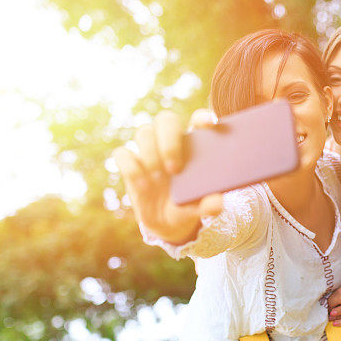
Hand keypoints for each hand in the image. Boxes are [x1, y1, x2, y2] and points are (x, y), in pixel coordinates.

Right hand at [112, 109, 223, 243]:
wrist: (166, 222)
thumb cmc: (188, 205)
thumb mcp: (200, 208)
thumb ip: (210, 204)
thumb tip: (217, 202)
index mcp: (193, 145)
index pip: (197, 121)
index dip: (202, 117)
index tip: (208, 124)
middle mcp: (170, 142)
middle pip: (167, 120)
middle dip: (170, 141)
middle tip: (175, 169)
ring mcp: (148, 150)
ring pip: (144, 132)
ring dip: (151, 154)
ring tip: (159, 178)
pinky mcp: (130, 163)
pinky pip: (122, 154)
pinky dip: (131, 169)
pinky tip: (143, 186)